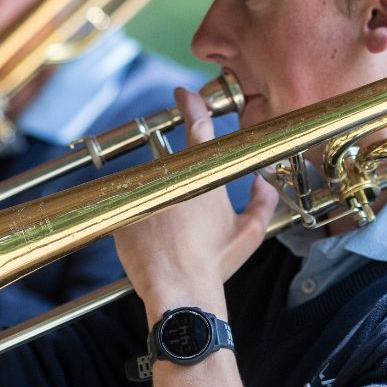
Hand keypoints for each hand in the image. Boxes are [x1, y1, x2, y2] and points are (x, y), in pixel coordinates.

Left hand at [113, 87, 277, 323]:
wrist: (180, 293)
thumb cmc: (215, 263)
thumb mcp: (249, 233)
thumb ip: (263, 201)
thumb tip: (266, 181)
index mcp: (203, 177)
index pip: (197, 128)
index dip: (191, 106)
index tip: (182, 93)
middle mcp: (170, 178)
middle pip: (171, 166)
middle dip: (177, 189)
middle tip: (184, 220)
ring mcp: (142, 193)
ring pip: (150, 189)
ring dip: (159, 208)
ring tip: (169, 241)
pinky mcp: (120, 213)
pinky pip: (130, 210)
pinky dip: (139, 223)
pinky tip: (152, 248)